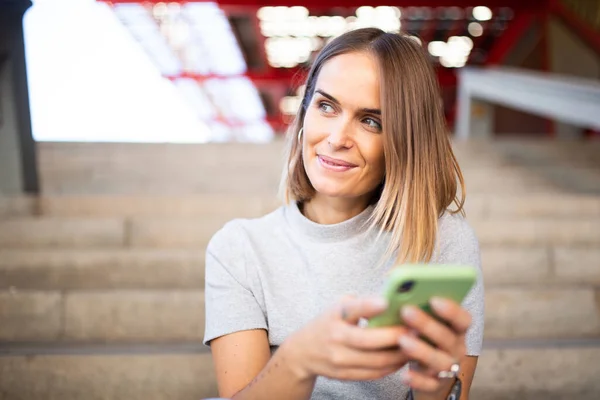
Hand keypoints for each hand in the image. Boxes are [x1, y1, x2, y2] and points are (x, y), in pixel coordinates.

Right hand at [285, 296, 409, 381]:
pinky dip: (392, 366)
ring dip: (400, 354)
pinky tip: (403, 357)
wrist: (302, 352)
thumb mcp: (337, 307)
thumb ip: (361, 304)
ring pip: (377, 361)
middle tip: (416, 328)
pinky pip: (375, 373)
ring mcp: (340, 359)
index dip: (369, 306)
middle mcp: (335, 338)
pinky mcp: (345, 375)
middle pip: (369, 341)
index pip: (352, 309)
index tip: (387, 302)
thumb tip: (393, 301)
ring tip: (416, 344)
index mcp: (334, 315)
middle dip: (396, 335)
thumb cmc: (327, 323)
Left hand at [396, 297, 471, 393]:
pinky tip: (404, 374)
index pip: (463, 319)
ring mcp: (448, 367)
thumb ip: (416, 302)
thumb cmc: (421, 333)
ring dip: (422, 350)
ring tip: (402, 339)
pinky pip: (429, 384)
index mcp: (456, 328)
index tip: (433, 298)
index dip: (451, 309)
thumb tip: (396, 283)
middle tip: (406, 311)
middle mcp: (456, 348)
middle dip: (427, 324)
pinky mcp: (435, 384)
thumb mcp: (423, 318)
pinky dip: (418, 380)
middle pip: (447, 338)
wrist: (426, 369)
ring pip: (440, 361)